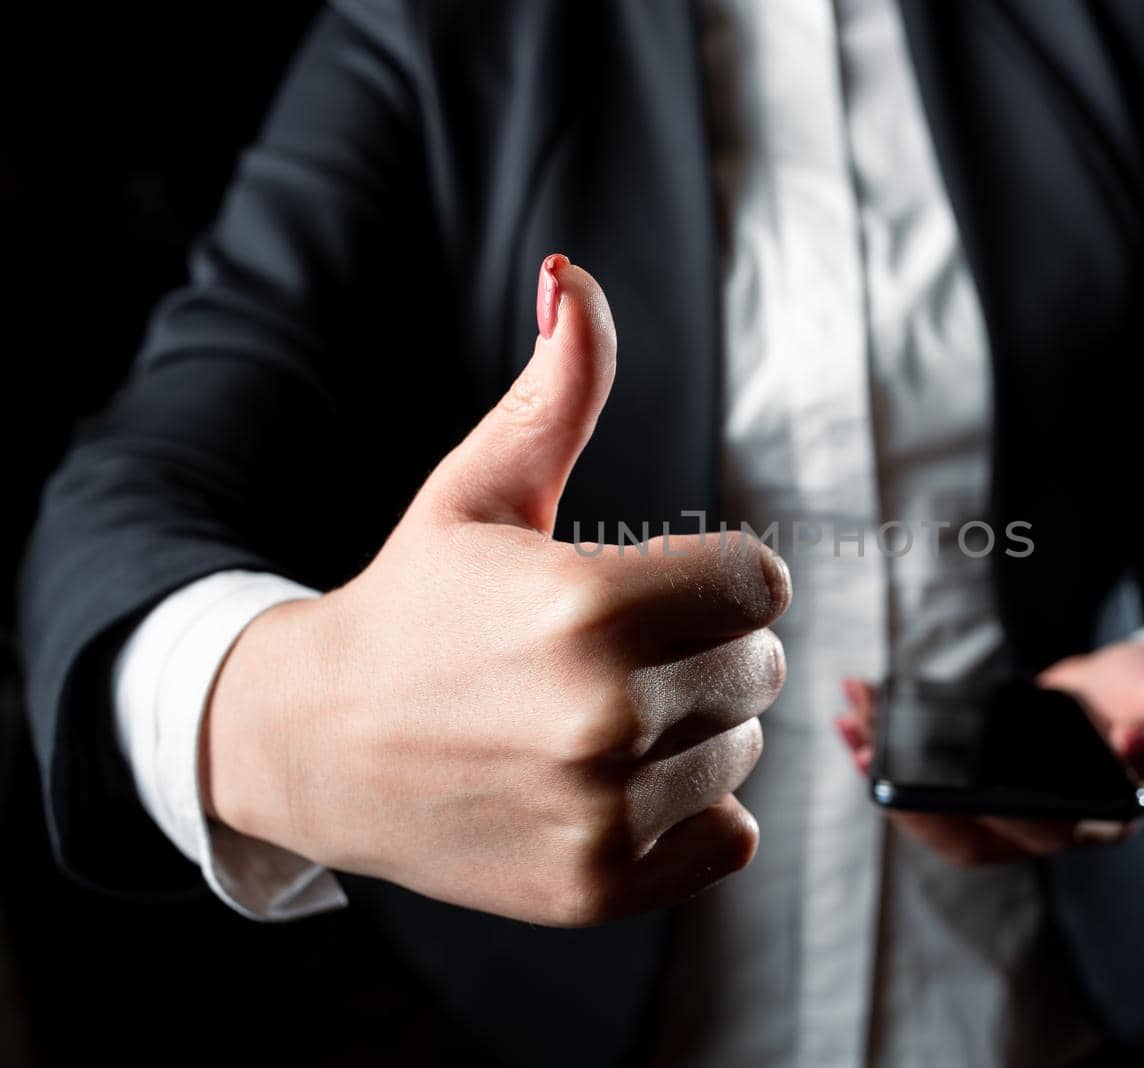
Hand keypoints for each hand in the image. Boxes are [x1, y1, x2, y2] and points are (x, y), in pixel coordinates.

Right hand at [203, 256, 790, 925]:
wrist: (319, 746)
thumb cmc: (414, 603)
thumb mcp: (479, 489)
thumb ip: (556, 389)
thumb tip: (574, 277)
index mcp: (585, 603)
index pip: (765, 582)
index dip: (722, 574)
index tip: (667, 582)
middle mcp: (602, 716)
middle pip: (763, 666)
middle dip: (709, 647)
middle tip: (621, 650)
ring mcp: (602, 813)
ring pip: (744, 750)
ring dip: (696, 729)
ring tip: (601, 717)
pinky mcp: (600, 887)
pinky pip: (730, 836)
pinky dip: (691, 811)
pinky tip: (614, 783)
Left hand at [836, 642, 1143, 866]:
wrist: (1139, 692)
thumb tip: (1143, 746)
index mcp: (1097, 821)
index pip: (1044, 833)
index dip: (1000, 817)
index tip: (954, 784)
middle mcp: (1046, 826)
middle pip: (970, 833)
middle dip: (913, 800)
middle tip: (871, 757)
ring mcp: (1009, 806)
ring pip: (939, 808)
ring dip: (890, 773)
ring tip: (853, 725)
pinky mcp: (984, 779)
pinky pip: (932, 776)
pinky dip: (894, 750)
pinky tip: (861, 716)